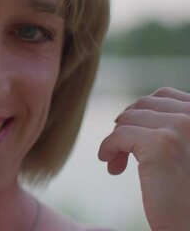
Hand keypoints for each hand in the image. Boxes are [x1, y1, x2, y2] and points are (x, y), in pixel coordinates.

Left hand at [98, 87, 189, 230]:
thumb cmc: (187, 193)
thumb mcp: (185, 149)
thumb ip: (173, 127)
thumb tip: (135, 108)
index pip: (164, 97)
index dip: (141, 114)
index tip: (132, 136)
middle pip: (143, 105)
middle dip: (127, 126)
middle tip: (122, 152)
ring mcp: (182, 127)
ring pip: (128, 118)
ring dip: (117, 140)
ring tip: (118, 163)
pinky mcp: (162, 144)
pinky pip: (119, 134)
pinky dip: (108, 147)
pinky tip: (111, 165)